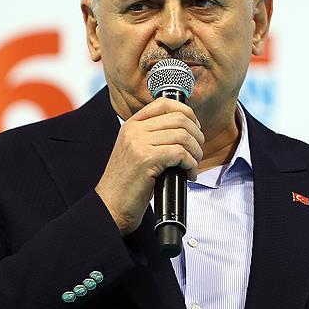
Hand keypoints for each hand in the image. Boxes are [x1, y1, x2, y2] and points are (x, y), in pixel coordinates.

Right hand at [95, 97, 203, 234]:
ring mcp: (139, 143)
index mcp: (132, 125)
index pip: (164, 103)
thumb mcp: (137, 151)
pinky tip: (188, 175)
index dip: (186, 112)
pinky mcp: (146, 159)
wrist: (111, 205)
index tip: (195, 128)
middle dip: (196, 136)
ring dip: (196, 152)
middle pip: (179, 119)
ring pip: (183, 136)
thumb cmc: (129, 183)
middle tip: (197, 152)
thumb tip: (187, 129)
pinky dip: (191, 165)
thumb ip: (155, 137)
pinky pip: (180, 153)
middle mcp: (134, 130)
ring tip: (193, 165)